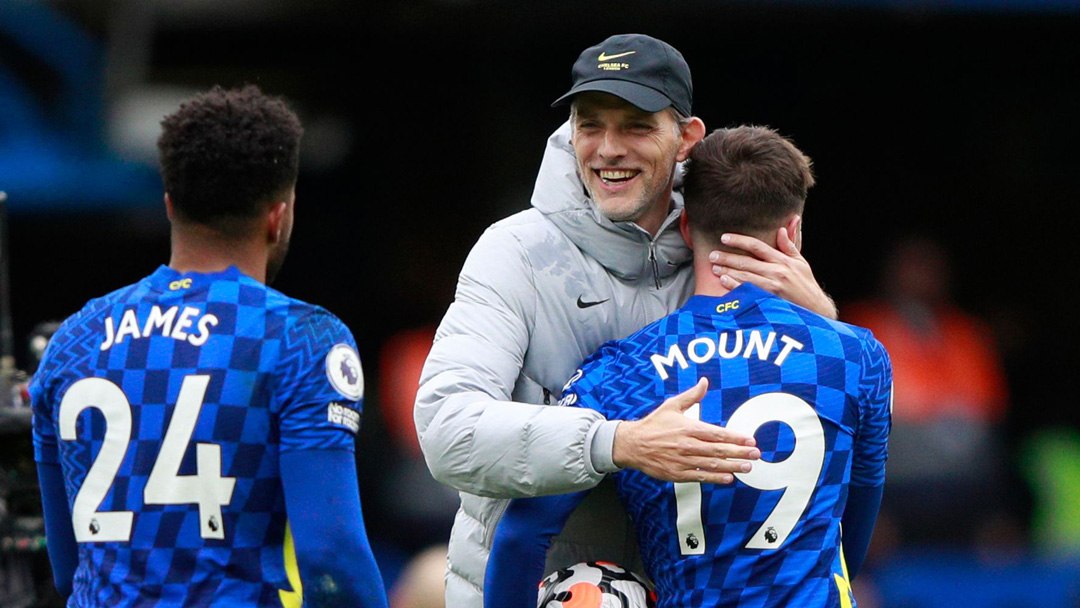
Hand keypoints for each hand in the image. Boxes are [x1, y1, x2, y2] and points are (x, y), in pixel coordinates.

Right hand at [612, 378, 760, 483]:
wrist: (632, 444)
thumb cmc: (653, 424)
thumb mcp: (671, 406)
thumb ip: (692, 395)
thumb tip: (705, 381)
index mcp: (688, 428)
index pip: (717, 433)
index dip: (736, 438)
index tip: (750, 440)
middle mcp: (688, 445)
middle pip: (719, 450)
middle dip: (740, 453)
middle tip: (756, 455)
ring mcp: (683, 461)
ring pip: (712, 465)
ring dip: (732, 466)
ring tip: (747, 467)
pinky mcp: (677, 473)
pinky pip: (700, 477)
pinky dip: (715, 478)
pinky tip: (728, 478)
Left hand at [708, 218, 837, 318]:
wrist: (815, 308)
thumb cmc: (806, 284)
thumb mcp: (801, 262)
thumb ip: (789, 246)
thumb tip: (782, 228)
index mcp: (783, 260)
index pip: (757, 246)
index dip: (739, 240)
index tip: (724, 237)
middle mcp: (777, 271)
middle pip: (747, 261)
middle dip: (727, 257)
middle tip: (712, 255)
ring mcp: (773, 286)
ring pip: (745, 276)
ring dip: (728, 271)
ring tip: (714, 268)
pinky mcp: (770, 299)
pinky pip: (749, 291)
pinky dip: (735, 286)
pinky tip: (724, 282)